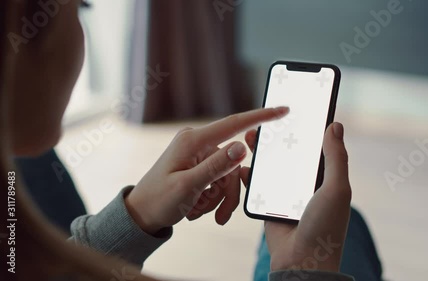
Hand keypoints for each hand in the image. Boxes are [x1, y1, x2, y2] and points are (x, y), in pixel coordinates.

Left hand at [125, 107, 289, 234]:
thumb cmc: (158, 200)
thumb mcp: (188, 186)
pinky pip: (220, 180)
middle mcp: (198, 143)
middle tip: (219, 215)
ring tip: (199, 211)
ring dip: (219, 198)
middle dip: (228, 192)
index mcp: (194, 140)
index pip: (234, 124)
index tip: (283, 110)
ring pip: (229, 176)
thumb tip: (242, 147)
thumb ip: (217, 166)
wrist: (141, 214)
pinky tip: (196, 207)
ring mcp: (199, 154)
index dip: (261, 117)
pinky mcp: (200, 165)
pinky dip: (213, 198)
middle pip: (234, 163)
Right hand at [240, 122, 350, 272]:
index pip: (315, 146)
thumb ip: (336, 158)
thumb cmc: (325, 226)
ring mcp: (285, 193)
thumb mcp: (337, 189)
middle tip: (266, 120)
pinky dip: (249, 175)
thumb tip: (335, 125)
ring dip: (261, 151)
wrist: (302, 261)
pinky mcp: (269, 204)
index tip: (296, 107)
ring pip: (271, 166)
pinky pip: (256, 185)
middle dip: (278, 135)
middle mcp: (304, 182)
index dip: (306, 127)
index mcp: (324, 177)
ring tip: (251, 136)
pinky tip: (243, 165)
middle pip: (289, 152)